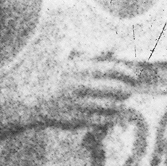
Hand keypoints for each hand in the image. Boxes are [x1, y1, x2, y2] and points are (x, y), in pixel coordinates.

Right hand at [15, 51, 139, 133]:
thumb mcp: (71, 62)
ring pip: (111, 105)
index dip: (128, 72)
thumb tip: (114, 46)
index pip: (112, 69)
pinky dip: (111, 117)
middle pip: (116, 88)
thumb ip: (94, 55)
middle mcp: (81, 86)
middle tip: (129, 90)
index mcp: (80, 69)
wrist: (33, 102)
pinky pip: (103, 120)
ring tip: (121, 102)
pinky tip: (112, 114)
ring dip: (120, 104)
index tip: (134, 76)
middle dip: (127, 90)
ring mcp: (80, 104)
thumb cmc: (54, 79)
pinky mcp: (78, 119)